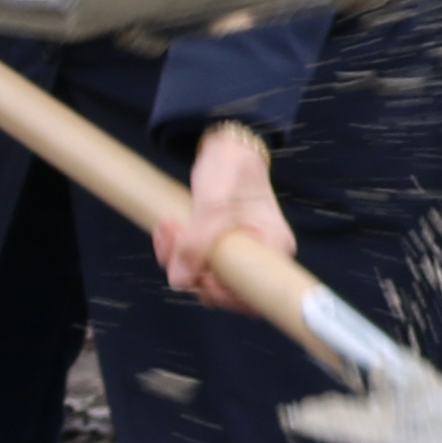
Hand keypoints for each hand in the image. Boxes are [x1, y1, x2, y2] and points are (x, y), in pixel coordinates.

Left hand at [158, 119, 292, 305]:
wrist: (227, 146)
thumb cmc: (231, 169)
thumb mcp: (212, 207)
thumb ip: (196, 245)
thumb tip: (179, 281)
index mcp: (274, 248)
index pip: (254, 295)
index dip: (225, 296)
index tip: (202, 278)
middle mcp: (260, 255)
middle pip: (224, 288)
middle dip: (192, 270)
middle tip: (173, 240)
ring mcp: (240, 251)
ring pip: (205, 274)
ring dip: (178, 257)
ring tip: (167, 227)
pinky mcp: (220, 245)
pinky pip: (196, 261)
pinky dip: (178, 249)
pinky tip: (168, 229)